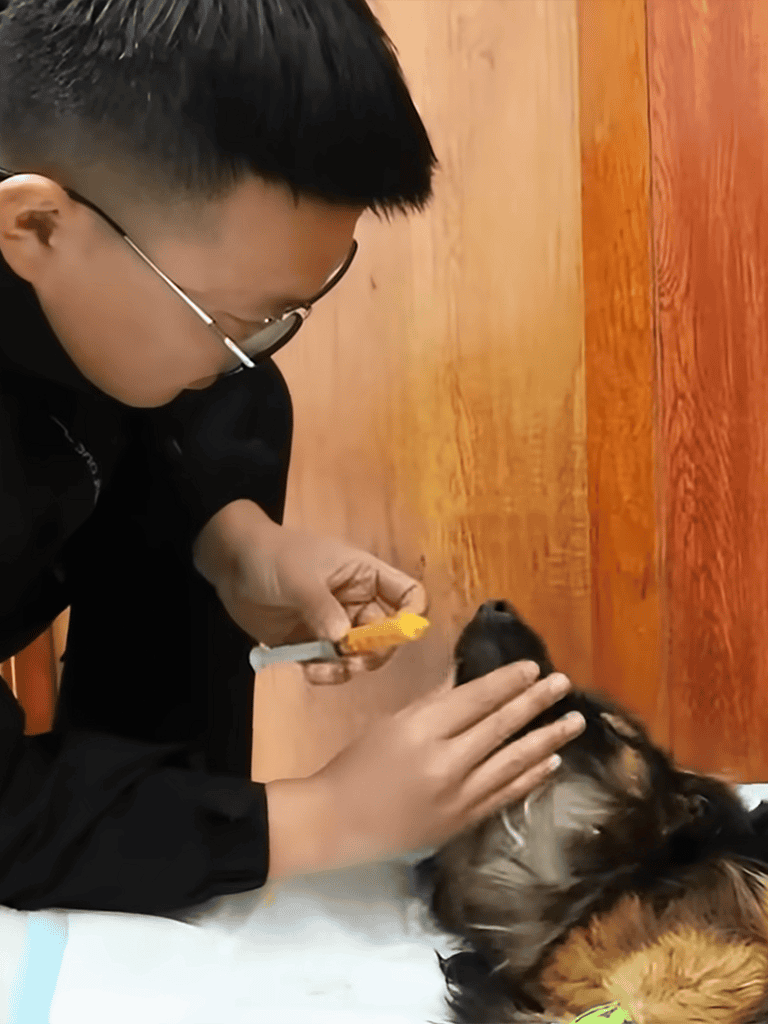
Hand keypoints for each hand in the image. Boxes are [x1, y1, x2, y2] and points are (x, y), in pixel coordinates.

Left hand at [193, 499, 427, 683]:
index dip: (411, 616)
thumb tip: (344, 640)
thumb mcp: (299, 578)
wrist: (231, 565)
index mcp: (365, 576)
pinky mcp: (312, 644)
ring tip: (322, 669)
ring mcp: (334, 625)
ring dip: (348, 668)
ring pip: (359, 656)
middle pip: (387, 635)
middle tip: (353, 660)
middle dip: (374, 652)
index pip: (408, 595)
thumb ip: (323, 608)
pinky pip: (331, 666)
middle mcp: (356, 603)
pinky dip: (326, 674)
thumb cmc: (271, 557)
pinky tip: (309, 672)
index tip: (397, 635)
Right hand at [264, 660, 586, 877]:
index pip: (475, 699)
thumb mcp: (391, 723)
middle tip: (564, 683)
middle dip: (536, 702)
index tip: (534, 667)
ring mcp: (458, 796)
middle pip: (500, 726)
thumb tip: (467, 679)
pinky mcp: (464, 822)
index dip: (507, 682)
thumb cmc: (358, 766)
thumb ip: (434, 702)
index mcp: (421, 730)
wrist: (338, 823)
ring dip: (547, 739)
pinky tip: (552, 762)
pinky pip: (507, 794)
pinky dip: (532, 777)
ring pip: (513, 761)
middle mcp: (445, 762)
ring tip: (574, 721)